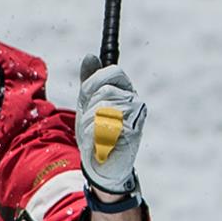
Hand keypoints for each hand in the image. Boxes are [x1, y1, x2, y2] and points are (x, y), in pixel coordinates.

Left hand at [75, 55, 147, 194]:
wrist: (99, 163)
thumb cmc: (94, 132)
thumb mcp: (86, 102)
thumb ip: (89, 81)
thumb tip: (90, 57)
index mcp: (124, 90)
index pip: (112, 71)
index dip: (94, 81)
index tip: (86, 95)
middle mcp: (134, 101)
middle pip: (104, 90)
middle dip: (88, 107)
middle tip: (90, 122)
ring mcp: (135, 117)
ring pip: (102, 107)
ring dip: (88, 123)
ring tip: (94, 134)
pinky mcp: (132, 133)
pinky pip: (103, 125)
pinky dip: (93, 135)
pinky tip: (98, 143)